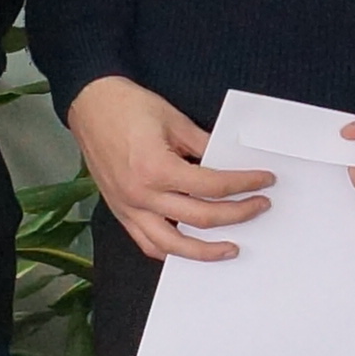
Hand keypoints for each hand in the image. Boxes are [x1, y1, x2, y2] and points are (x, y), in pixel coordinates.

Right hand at [69, 77, 271, 263]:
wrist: (90, 103)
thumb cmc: (127, 106)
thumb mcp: (174, 120)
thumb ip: (204, 146)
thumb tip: (229, 164)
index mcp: (157, 169)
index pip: (213, 186)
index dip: (244, 184)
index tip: (264, 181)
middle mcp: (142, 195)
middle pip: (201, 218)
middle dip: (238, 214)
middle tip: (260, 206)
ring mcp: (128, 207)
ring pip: (172, 245)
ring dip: (205, 252)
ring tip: (231, 248)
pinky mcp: (120, 211)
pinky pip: (147, 243)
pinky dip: (170, 251)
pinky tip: (189, 250)